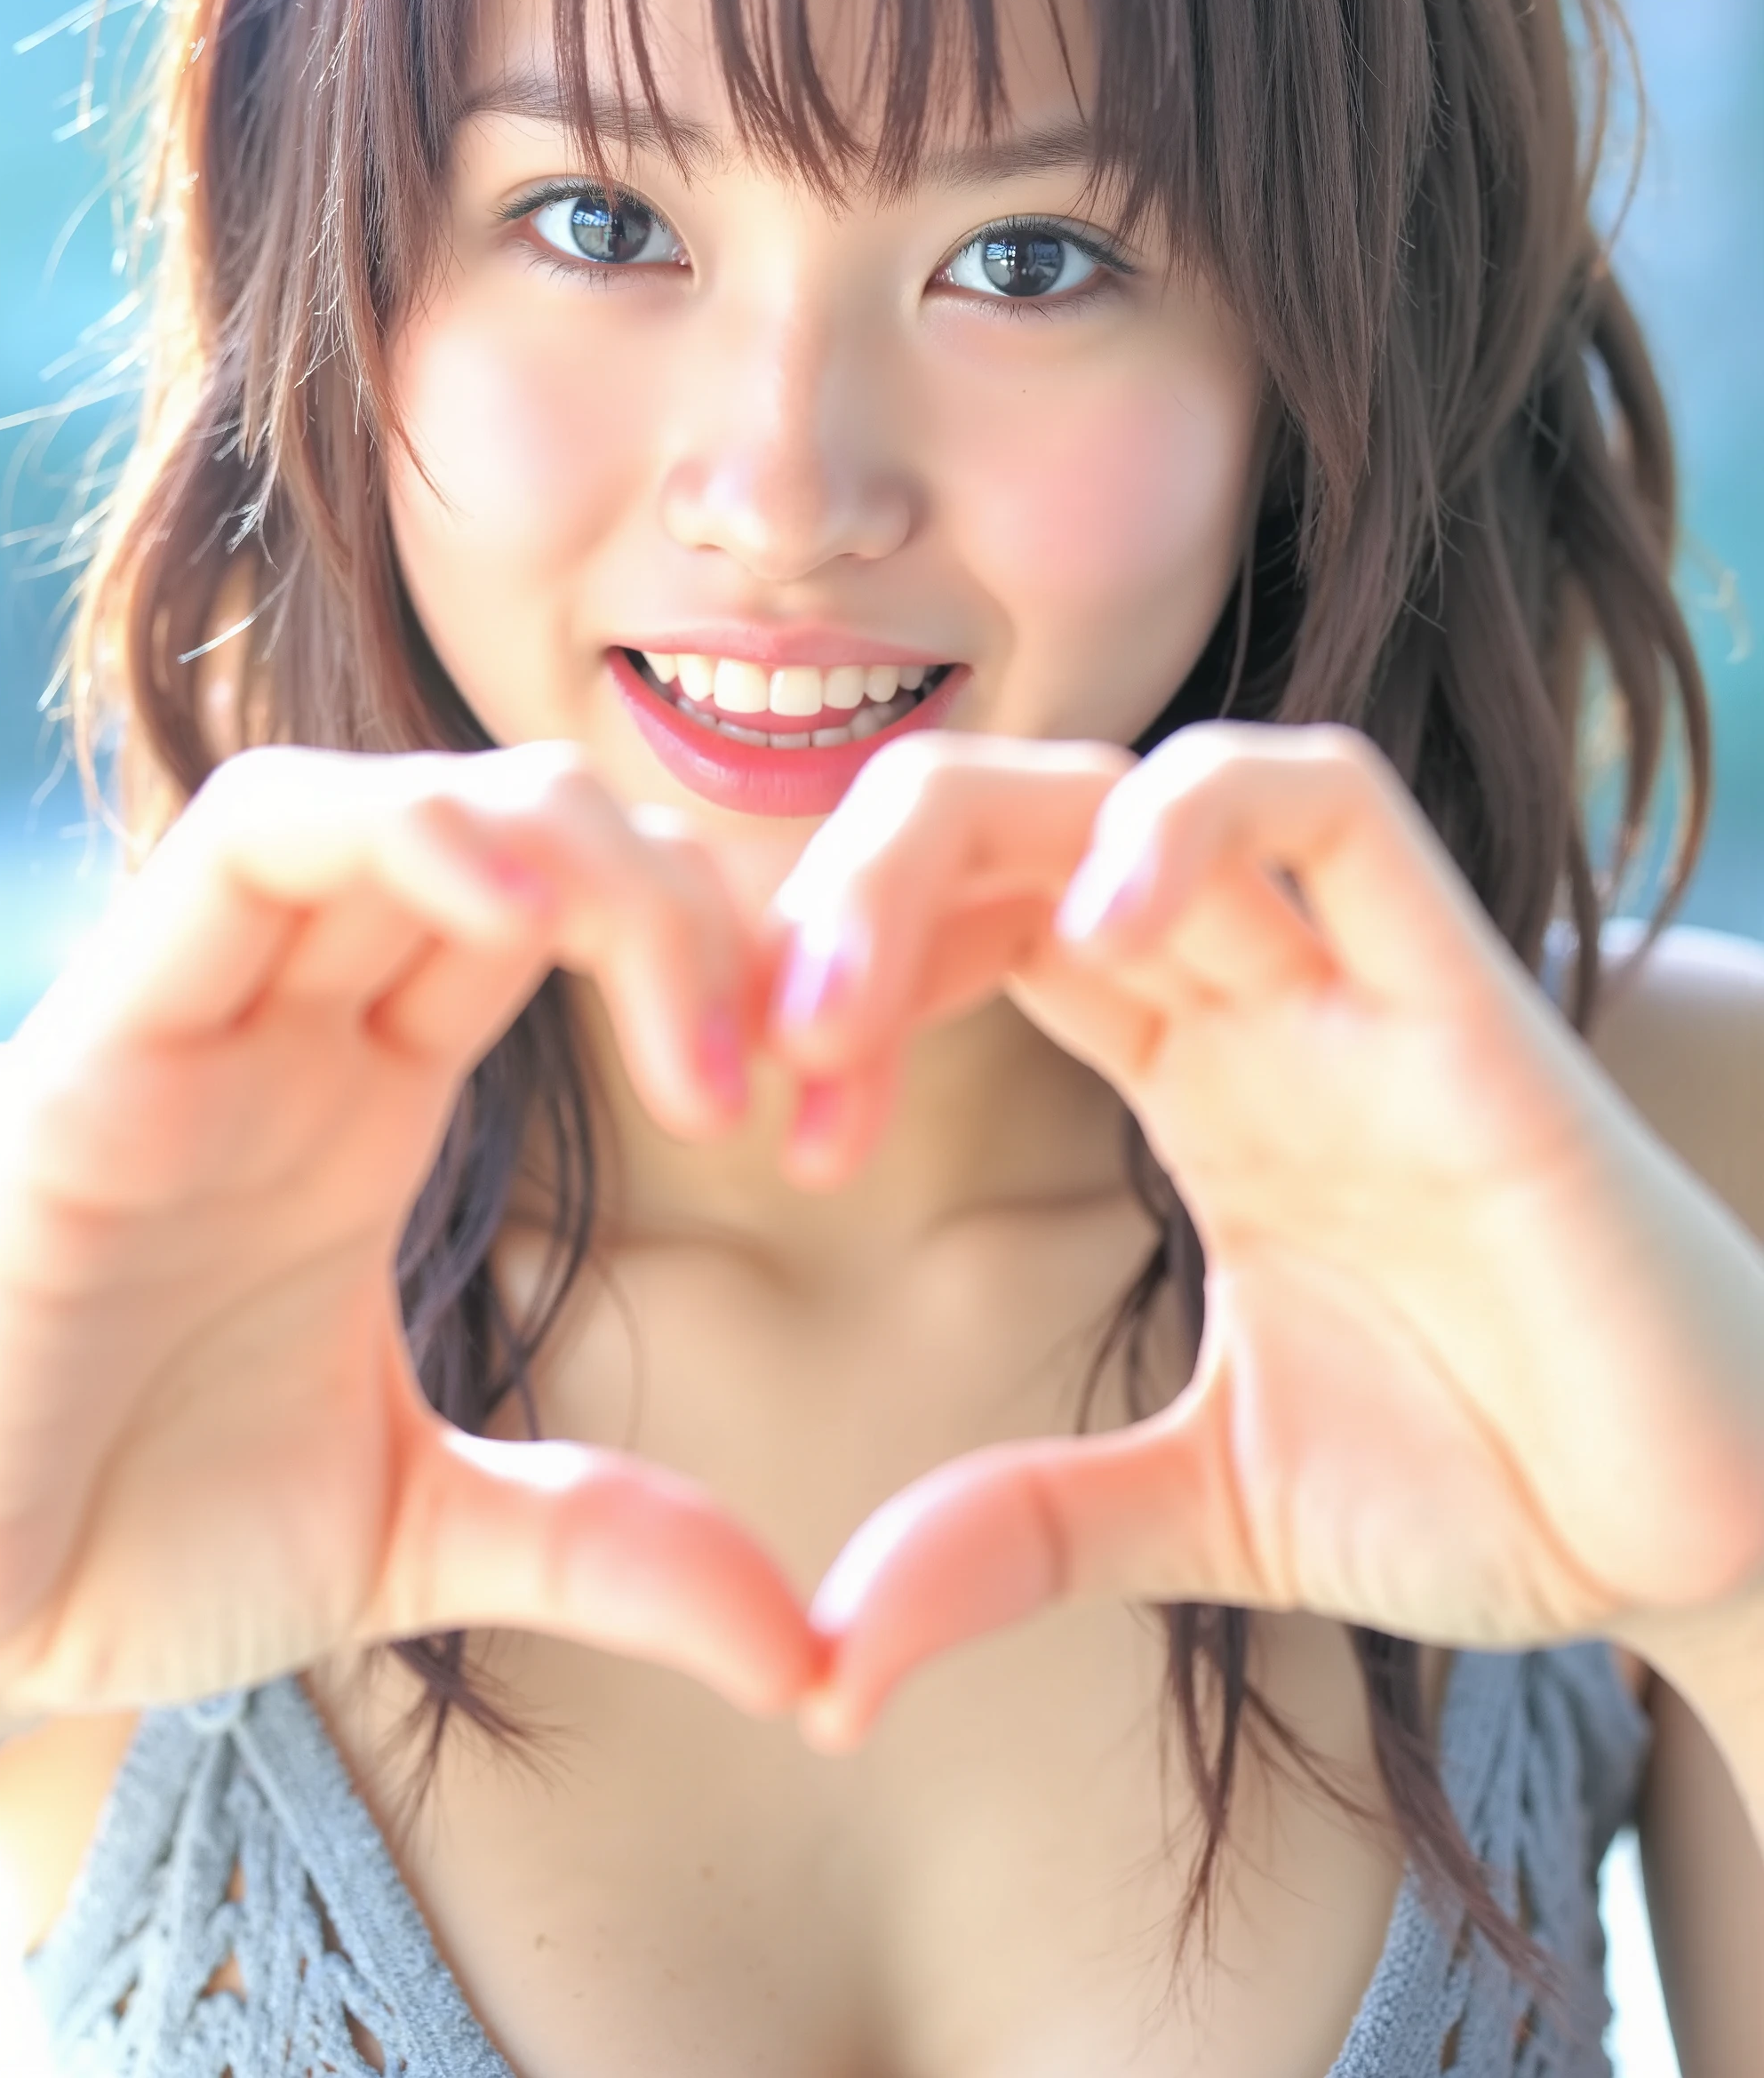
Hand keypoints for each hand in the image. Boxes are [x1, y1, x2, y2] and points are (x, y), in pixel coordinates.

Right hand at [0, 744, 815, 1727]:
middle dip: (682, 900)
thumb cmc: (126, 1539)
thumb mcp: (410, 1536)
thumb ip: (597, 1547)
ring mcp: (213, 1014)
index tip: (819, 1110)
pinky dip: (396, 827)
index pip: (568, 917)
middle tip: (777, 1071)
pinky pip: (250, 842)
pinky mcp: (109, 1038)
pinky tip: (510, 900)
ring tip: (675, 999)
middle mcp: (304, 1024)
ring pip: (400, 794)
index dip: (716, 960)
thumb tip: (802, 1646)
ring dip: (568, 842)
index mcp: (376, 1092)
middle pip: (520, 831)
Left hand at [768, 724, 1763, 1745]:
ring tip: (852, 995)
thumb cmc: (1494, 1482)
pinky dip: (1198, 818)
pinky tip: (1096, 921)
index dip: (848, 980)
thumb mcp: (1209, 1507)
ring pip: (1139, 778)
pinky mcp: (1471, 1007)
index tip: (772, 1127)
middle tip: (763, 1045)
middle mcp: (1260, 1000)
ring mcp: (1360, 987)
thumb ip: (1025, 1533)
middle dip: (856, 887)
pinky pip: (1336, 808)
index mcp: (1193, 1072)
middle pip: (1023, 823)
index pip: (983, 922)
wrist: (1710, 1543)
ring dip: (967, 842)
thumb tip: (828, 1653)